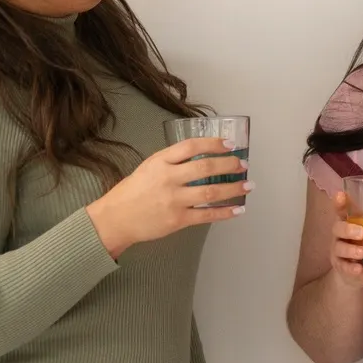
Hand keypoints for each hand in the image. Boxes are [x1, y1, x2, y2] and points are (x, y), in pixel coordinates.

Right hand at [85, 137, 247, 257]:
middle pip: (206, 168)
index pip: (191, 146)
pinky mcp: (177, 219)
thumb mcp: (148, 167)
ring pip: (211, 192)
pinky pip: (207, 215)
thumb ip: (173, 162)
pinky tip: (238, 209)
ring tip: (248, 185)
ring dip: (233, 188)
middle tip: (243, 164)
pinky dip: (225, 212)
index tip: (231, 143)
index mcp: (160, 162)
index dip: (214, 143)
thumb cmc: (132, 192)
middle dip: (230, 164)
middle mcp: (168, 179)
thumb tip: (204, 156)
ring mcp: (173, 200)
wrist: (114, 219)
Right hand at [325, 191, 362, 289]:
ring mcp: (339, 251)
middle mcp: (341, 235)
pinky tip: (359, 269)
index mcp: (350, 221)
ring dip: (351, 250)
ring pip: (339, 248)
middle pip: (338, 228)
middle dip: (349, 229)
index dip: (339, 202)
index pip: (342, 209)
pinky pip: (344, 267)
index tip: (341, 195)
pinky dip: (351, 268)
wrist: (357, 272)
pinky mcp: (342, 266)